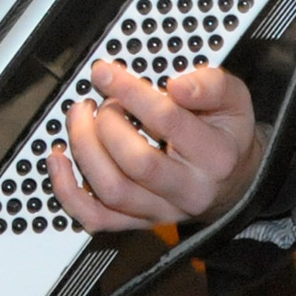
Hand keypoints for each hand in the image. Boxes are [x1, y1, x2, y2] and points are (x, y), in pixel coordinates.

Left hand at [46, 62, 262, 231]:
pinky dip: (68, 191)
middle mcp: (187, 189)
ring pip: (111, 191)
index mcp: (214, 155)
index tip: (106, 73)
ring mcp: (160, 210)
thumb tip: (177, 85)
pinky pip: (96, 217)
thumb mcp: (235, 100)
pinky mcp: (138, 221)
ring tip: (79, 119)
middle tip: (100, 102)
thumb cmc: (228, 136)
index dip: (130, 92)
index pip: (167, 121)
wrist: (235, 182)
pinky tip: (60, 161)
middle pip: (136, 162)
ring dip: (84, 150)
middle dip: (106, 124)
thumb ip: (211, 85)